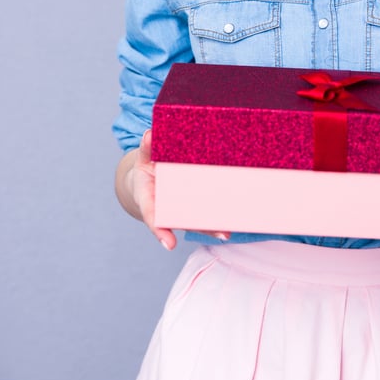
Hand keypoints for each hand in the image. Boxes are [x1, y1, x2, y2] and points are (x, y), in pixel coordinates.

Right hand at [115, 130, 229, 248]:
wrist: (151, 174)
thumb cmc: (147, 168)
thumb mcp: (143, 158)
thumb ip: (146, 149)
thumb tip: (149, 134)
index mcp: (151, 199)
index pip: (154, 216)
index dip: (161, 231)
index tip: (170, 244)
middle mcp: (169, 206)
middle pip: (185, 221)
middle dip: (203, 228)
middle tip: (222, 233)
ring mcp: (183, 206)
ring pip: (198, 219)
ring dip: (214, 226)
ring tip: (229, 231)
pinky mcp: (196, 200)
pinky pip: (206, 207)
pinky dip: (219, 212)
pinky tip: (236, 215)